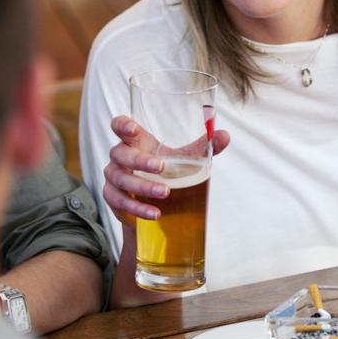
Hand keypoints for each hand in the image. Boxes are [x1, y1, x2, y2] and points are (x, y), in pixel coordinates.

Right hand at [102, 115, 229, 221]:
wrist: (151, 201)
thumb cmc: (167, 171)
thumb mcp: (185, 158)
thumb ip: (204, 147)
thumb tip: (224, 135)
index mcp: (135, 141)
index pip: (119, 125)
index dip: (122, 125)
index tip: (133, 129)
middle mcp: (120, 156)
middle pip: (120, 153)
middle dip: (139, 160)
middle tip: (161, 167)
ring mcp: (113, 177)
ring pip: (121, 179)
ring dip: (143, 186)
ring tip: (164, 193)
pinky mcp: (113, 197)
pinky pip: (121, 202)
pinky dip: (138, 208)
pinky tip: (155, 213)